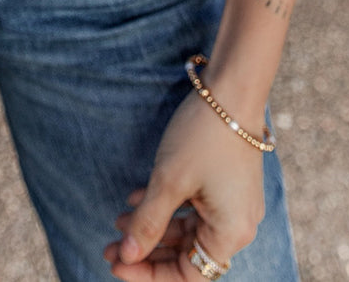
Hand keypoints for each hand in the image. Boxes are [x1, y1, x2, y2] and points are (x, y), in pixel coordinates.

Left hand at [104, 91, 266, 278]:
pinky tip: (137, 198)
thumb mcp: (169, 181)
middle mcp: (238, 224)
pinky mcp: (227, 183)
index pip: (187, 275)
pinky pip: (194, 207)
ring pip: (188, 230)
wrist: (232, 86)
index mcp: (230, 233)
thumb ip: (147, 224)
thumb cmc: (203, 134)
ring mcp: (234, 203)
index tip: (117, 266)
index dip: (149, 275)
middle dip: (147, 252)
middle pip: (187, 255)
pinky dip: (167, 207)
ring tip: (118, 221)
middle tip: (110, 247)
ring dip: (153, 227)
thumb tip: (127, 257)